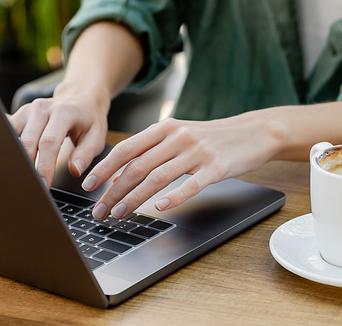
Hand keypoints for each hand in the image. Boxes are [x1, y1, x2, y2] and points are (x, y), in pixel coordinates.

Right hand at [8, 82, 109, 187]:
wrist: (81, 98)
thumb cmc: (89, 120)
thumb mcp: (97, 136)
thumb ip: (86, 154)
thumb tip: (75, 170)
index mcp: (63, 112)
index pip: (49, 142)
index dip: (45, 166)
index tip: (44, 185)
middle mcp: (42, 108)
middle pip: (28, 142)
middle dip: (28, 167)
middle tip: (31, 188)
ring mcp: (28, 110)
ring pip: (14, 138)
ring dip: (16, 159)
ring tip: (21, 179)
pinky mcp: (20, 114)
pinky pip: (9, 134)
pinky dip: (10, 150)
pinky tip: (14, 165)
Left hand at [82, 111, 286, 219]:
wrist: (252, 133)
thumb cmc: (212, 137)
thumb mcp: (179, 136)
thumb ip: (152, 151)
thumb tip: (121, 177)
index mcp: (165, 128)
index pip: (127, 149)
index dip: (104, 168)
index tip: (88, 186)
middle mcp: (178, 137)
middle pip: (137, 166)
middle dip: (113, 191)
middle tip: (100, 210)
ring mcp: (197, 152)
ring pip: (158, 177)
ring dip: (134, 198)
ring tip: (119, 214)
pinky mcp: (216, 167)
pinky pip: (190, 185)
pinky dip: (173, 197)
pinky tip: (159, 208)